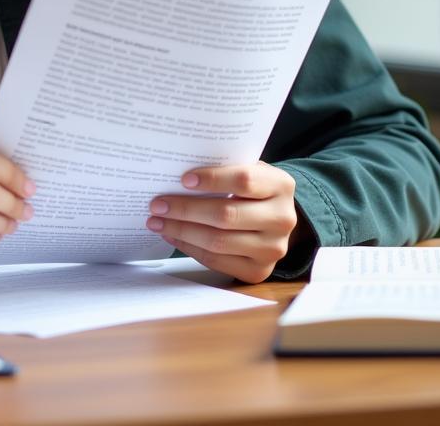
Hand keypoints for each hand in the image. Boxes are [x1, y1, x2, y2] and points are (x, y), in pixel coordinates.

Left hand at [147, 162, 298, 283]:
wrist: (274, 219)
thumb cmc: (252, 188)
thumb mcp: (248, 170)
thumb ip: (223, 168)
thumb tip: (176, 171)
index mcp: (280, 185)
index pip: (244, 180)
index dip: (212, 179)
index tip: (183, 180)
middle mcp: (282, 219)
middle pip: (226, 215)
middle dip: (185, 209)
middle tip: (157, 204)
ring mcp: (273, 249)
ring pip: (218, 241)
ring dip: (181, 231)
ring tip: (157, 222)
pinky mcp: (259, 271)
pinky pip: (217, 261)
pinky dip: (190, 248)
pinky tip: (173, 236)